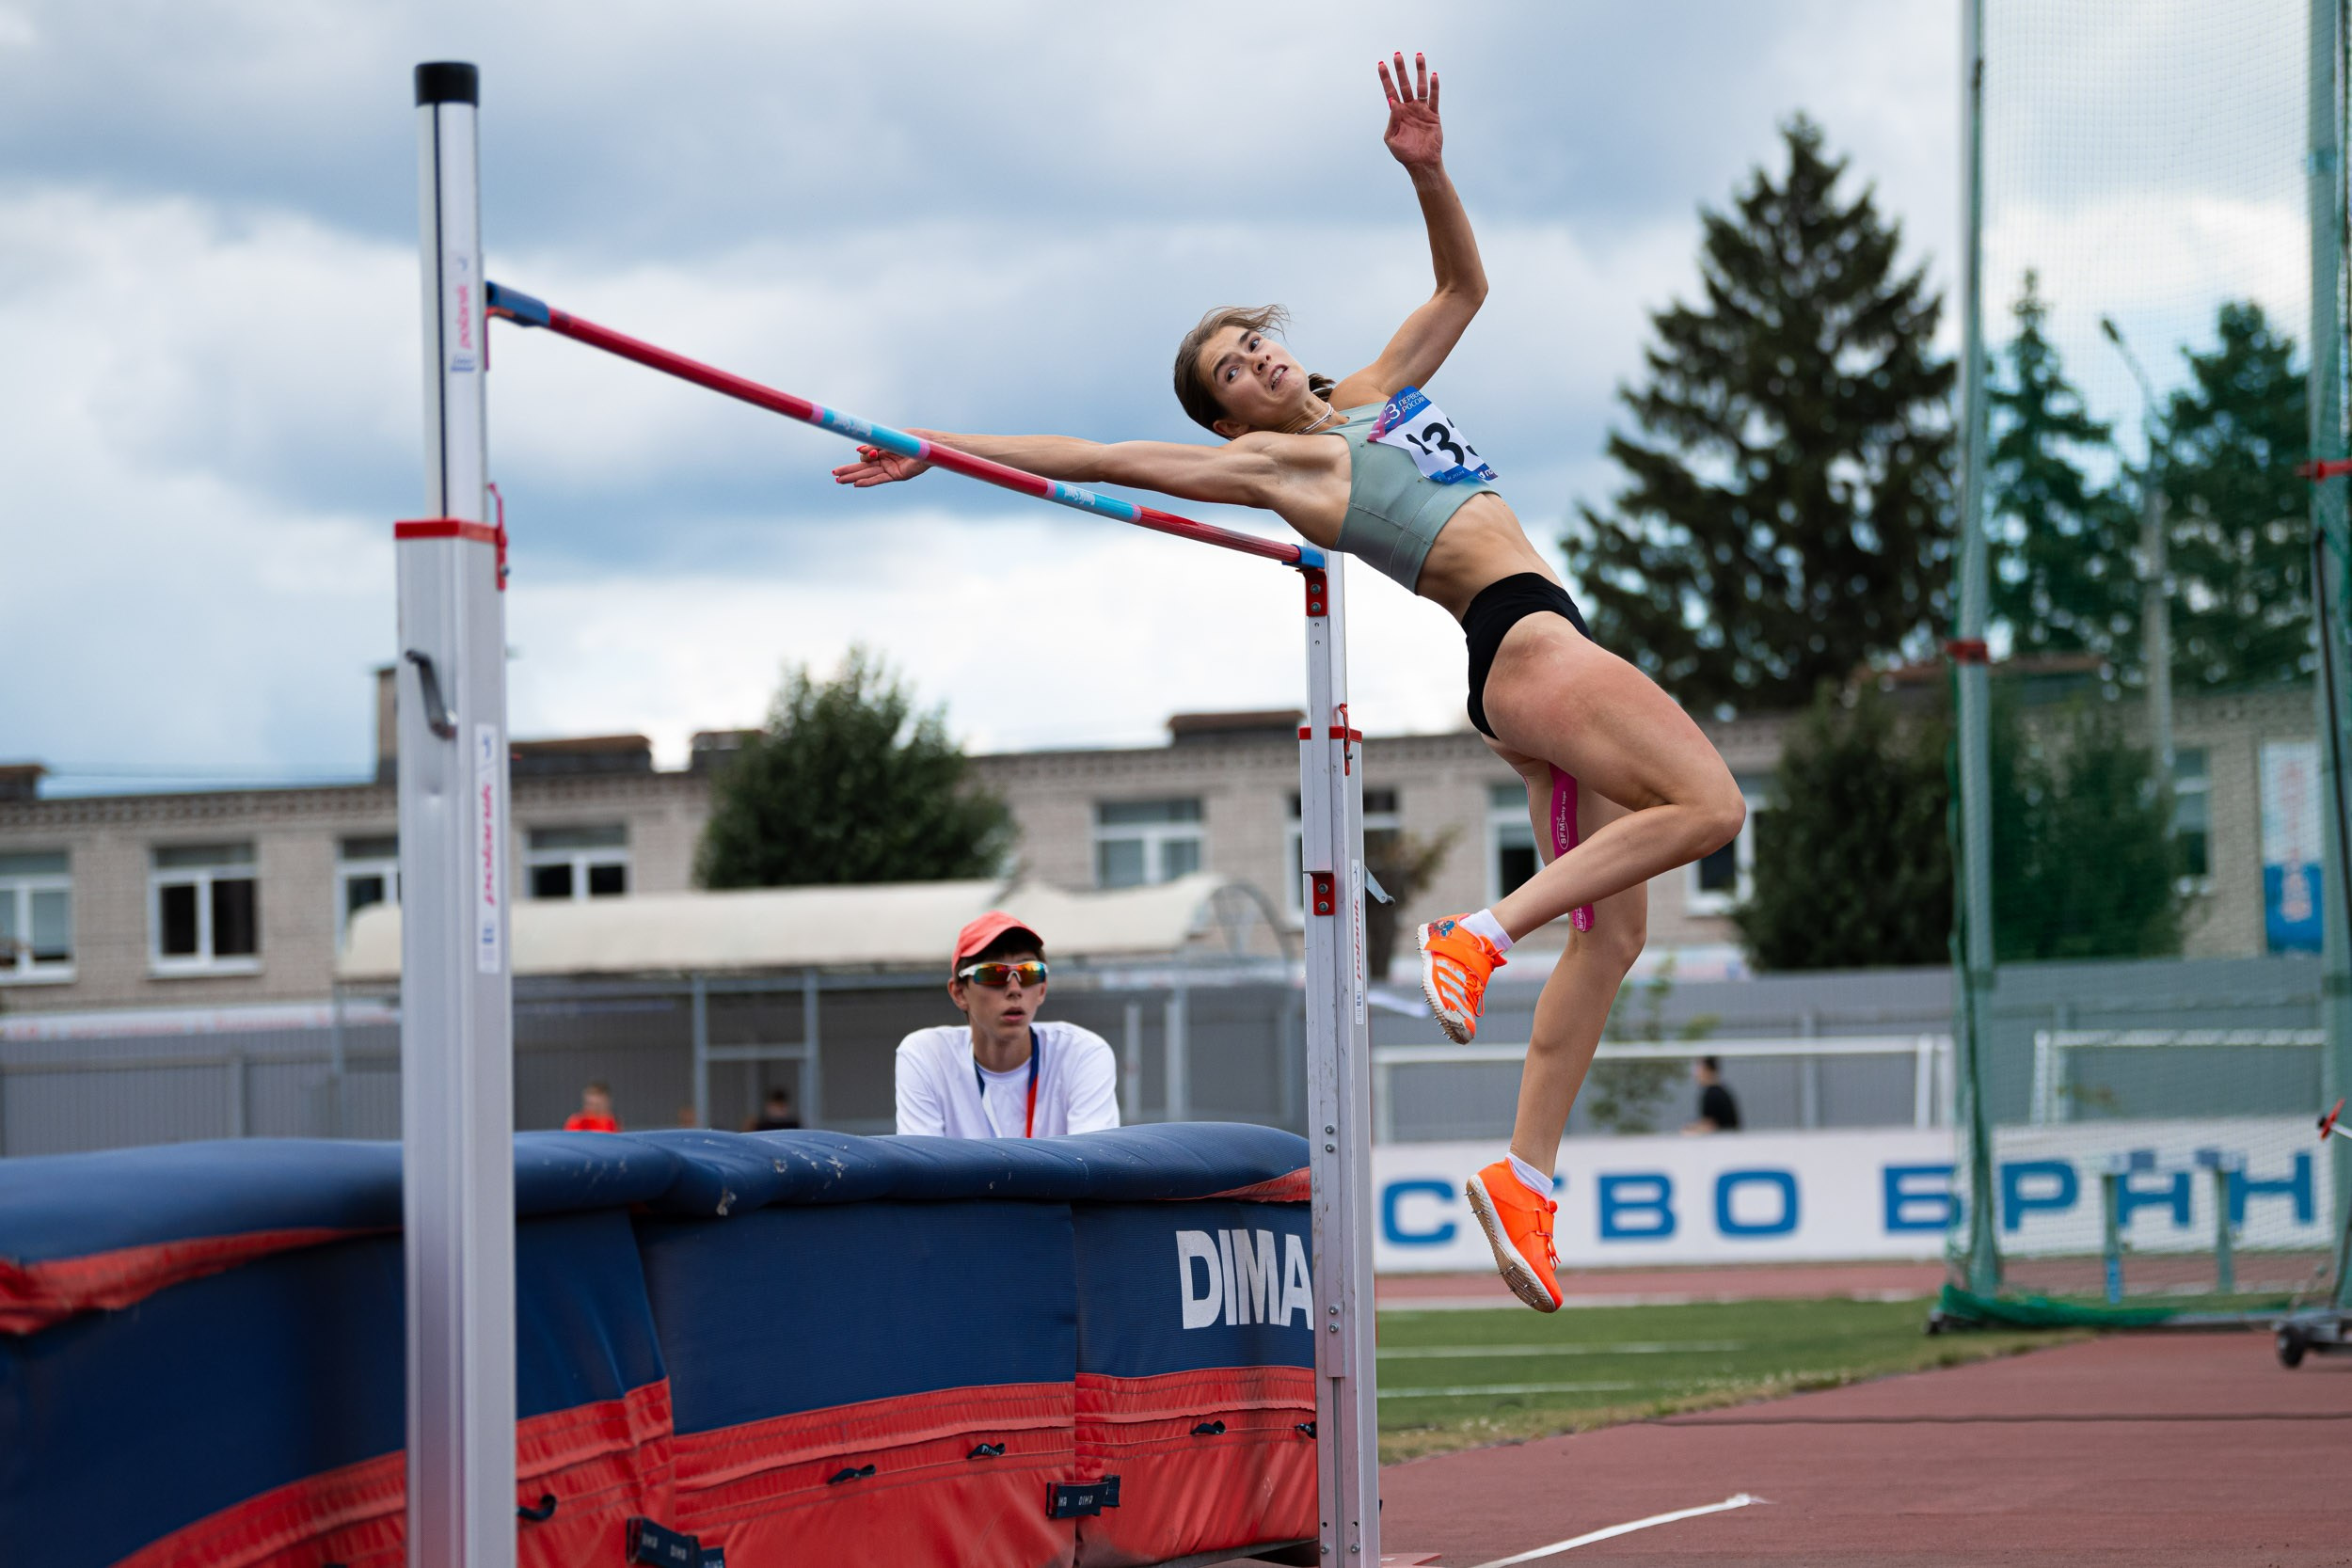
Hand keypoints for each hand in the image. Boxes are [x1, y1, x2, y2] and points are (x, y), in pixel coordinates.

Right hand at [831, 444, 930, 486]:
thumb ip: (876, 446)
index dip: (863, 455)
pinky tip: (856, 484)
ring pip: (868, 474)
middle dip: (849, 471)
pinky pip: (879, 479)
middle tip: (834, 475)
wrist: (930, 445)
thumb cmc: (913, 439)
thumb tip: (859, 450)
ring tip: (839, 481)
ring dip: (854, 477)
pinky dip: (868, 482)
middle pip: (863, 467)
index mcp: (884, 451)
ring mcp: (890, 469)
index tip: (861, 452)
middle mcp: (886, 461)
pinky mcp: (897, 475)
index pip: (867, 456)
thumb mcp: (890, 440)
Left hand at [1377, 50, 1441, 169]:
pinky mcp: (1433, 115)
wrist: (1422, 164)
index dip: (1386, 78)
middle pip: (1404, 84)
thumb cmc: (1404, 154)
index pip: (1390, 91)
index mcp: (1397, 113)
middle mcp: (1409, 108)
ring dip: (1420, 71)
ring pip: (1420, 86)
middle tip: (1398, 54)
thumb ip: (1391, 120)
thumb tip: (1392, 102)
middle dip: (1401, 69)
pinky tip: (1433, 76)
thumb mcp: (1391, 139)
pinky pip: (1434, 99)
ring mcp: (1421, 110)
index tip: (1381, 64)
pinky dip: (1434, 87)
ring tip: (1419, 56)